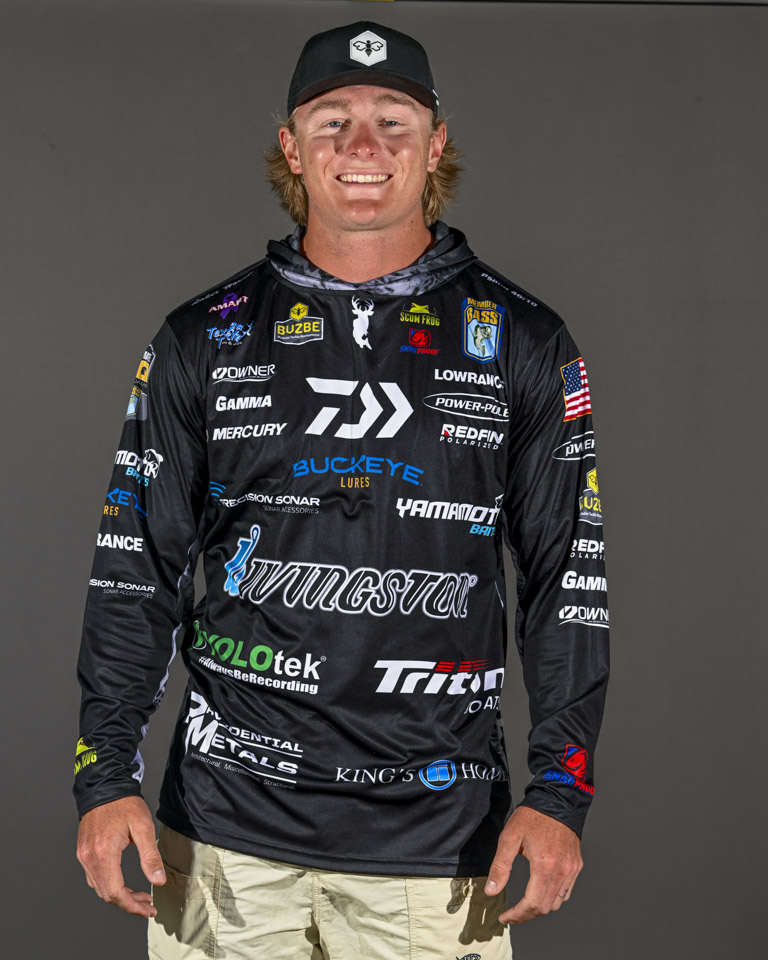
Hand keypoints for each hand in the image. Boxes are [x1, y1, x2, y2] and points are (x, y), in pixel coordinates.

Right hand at [76, 795, 165, 917]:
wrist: (105, 786)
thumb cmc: (125, 803)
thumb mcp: (143, 827)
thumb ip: (150, 856)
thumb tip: (158, 880)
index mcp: (104, 853)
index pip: (116, 892)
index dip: (133, 905)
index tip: (148, 909)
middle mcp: (89, 857)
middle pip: (106, 894)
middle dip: (128, 903)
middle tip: (147, 904)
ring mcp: (84, 855)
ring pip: (99, 888)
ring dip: (119, 896)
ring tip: (139, 895)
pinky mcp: (83, 851)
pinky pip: (93, 877)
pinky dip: (108, 885)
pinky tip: (122, 883)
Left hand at [484, 805, 582, 923]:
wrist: (557, 800)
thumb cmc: (533, 816)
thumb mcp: (510, 837)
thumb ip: (500, 867)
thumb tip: (492, 891)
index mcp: (545, 867)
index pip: (532, 905)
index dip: (517, 915)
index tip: (505, 917)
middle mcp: (562, 872)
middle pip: (545, 908)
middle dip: (526, 915)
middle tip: (512, 914)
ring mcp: (571, 870)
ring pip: (558, 903)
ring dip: (540, 908)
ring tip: (524, 906)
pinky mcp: (576, 865)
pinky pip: (566, 892)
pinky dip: (553, 898)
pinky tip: (541, 892)